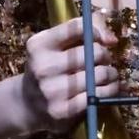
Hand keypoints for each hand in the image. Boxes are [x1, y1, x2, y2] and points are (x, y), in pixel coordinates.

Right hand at [20, 14, 121, 131]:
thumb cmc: (48, 68)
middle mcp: (43, 67)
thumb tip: (111, 39)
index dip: (96, 32)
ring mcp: (52, 90)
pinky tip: (108, 88)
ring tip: (109, 74)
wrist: (27, 103)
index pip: (76, 28)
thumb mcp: (54, 45)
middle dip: (104, 55)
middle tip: (104, 60)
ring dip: (111, 73)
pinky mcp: (62, 110)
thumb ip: (81, 32)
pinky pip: (97, 95)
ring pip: (98, 74)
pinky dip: (110, 90)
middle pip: (92, 52)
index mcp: (39, 45)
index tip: (102, 40)